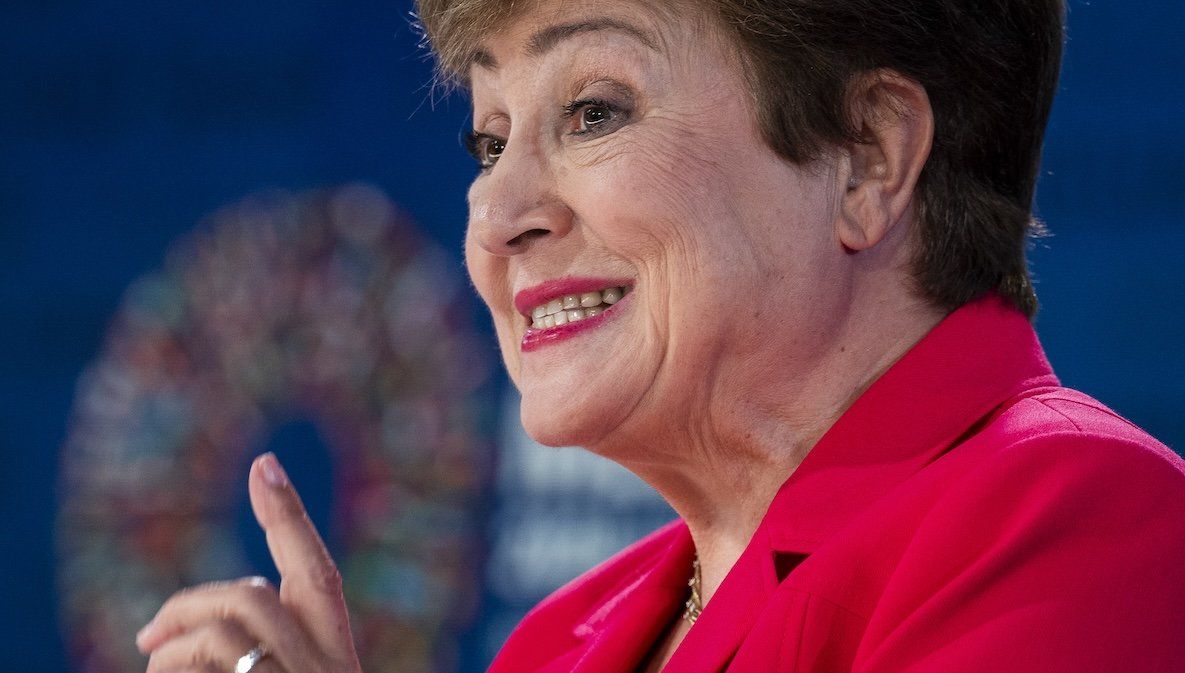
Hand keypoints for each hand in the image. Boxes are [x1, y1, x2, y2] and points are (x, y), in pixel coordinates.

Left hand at [136, 453, 361, 672]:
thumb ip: (250, 655)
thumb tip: (172, 632)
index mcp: (334, 662)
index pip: (317, 578)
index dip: (290, 520)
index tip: (264, 464)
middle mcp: (327, 672)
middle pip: (255, 597)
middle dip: (190, 606)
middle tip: (147, 636)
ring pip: (220, 633)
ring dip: (171, 649)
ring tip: (153, 668)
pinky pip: (200, 666)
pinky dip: (168, 669)